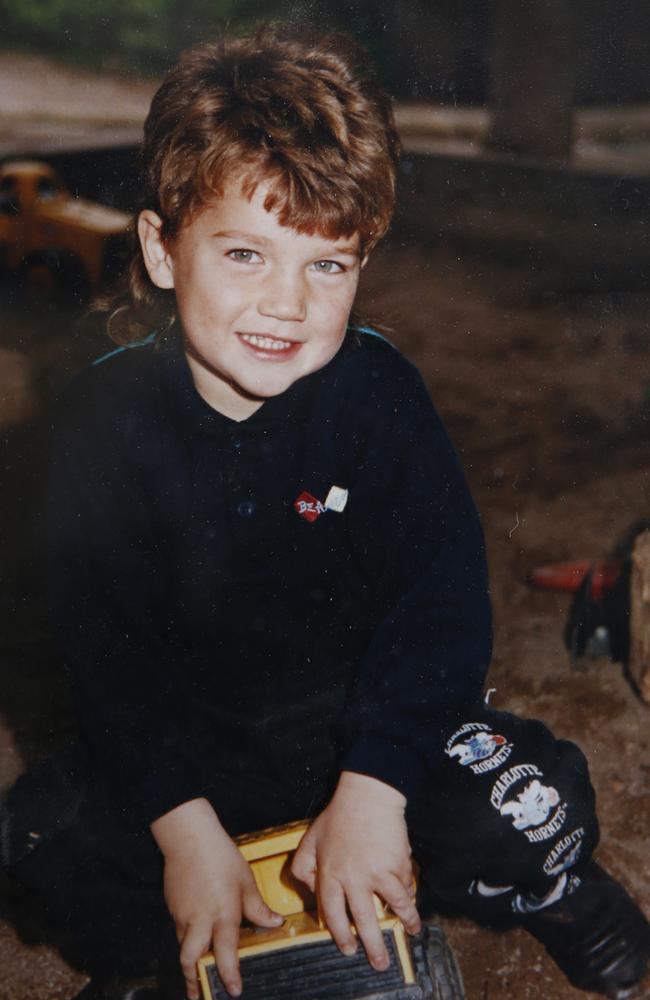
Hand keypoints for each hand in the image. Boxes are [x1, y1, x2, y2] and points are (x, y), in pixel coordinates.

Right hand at [151, 799, 282, 998]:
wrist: (189, 837)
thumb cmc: (219, 855)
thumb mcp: (245, 880)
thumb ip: (258, 907)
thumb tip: (275, 922)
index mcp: (222, 914)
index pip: (225, 953)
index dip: (229, 975)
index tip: (233, 990)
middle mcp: (200, 920)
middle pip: (190, 960)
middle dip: (193, 980)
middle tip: (199, 994)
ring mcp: (183, 914)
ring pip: (183, 946)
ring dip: (189, 961)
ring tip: (194, 974)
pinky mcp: (172, 906)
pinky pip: (179, 929)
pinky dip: (186, 937)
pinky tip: (194, 933)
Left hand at [290, 771, 420, 970]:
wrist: (368, 795)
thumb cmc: (339, 814)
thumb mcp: (311, 838)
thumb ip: (303, 865)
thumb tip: (309, 888)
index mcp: (330, 874)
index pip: (333, 913)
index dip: (340, 934)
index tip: (347, 947)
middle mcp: (353, 878)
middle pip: (363, 920)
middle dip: (372, 946)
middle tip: (379, 963)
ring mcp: (378, 872)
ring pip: (393, 907)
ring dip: (404, 923)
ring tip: (410, 933)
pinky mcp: (397, 864)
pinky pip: (405, 886)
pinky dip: (409, 895)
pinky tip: (412, 903)